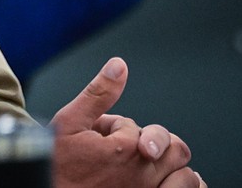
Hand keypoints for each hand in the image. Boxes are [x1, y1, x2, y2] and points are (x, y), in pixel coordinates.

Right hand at [49, 56, 204, 186]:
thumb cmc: (57, 164)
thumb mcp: (69, 122)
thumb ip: (98, 95)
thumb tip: (119, 66)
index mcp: (125, 148)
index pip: (136, 127)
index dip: (114, 128)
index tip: (97, 138)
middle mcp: (143, 174)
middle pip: (173, 147)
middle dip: (152, 143)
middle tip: (128, 149)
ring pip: (185, 174)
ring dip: (169, 167)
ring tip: (144, 166)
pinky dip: (179, 186)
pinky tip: (161, 181)